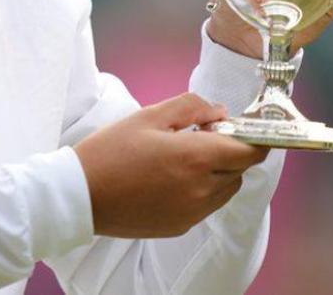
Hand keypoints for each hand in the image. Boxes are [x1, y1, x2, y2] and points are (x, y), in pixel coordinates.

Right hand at [72, 93, 269, 237]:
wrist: (80, 195)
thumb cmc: (110, 151)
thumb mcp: (148, 116)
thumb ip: (190, 107)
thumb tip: (219, 112)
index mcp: (195, 158)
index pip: (250, 151)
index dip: (252, 136)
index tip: (240, 126)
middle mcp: (201, 189)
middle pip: (240, 169)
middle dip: (229, 150)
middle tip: (200, 135)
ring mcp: (193, 212)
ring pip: (226, 189)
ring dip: (217, 171)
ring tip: (182, 158)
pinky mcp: (181, 226)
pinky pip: (206, 205)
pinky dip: (200, 189)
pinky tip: (170, 178)